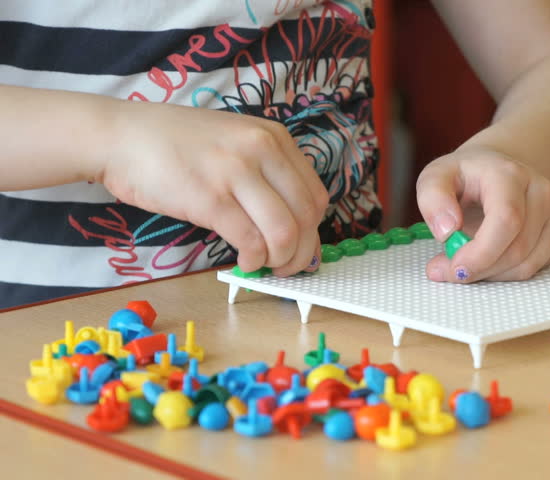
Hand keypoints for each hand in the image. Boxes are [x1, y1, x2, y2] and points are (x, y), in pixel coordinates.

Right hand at [98, 101, 327, 274]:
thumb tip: (293, 226)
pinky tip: (245, 262)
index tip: (301, 248)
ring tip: (264, 265)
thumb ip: (266, 174)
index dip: (313, 230)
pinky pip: (250, 240)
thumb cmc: (174, 144)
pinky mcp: (210, 198)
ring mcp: (236, 172)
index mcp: (274, 137)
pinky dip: (254, 260)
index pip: (315, 194)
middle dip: (301, 252)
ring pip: (285, 232)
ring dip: (280, 260)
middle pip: (306, 216)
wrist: (120, 135)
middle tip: (287, 267)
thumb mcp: (235, 141)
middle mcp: (261, 149)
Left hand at [416, 147, 549, 282]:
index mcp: (509, 175)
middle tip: (446, 270)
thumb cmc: (464, 175)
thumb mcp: (436, 176)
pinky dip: (505, 274)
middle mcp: (540, 192)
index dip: (482, 253)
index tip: (454, 267)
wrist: (495, 169)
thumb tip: (447, 231)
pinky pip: (534, 268)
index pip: (506, 220)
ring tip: (464, 262)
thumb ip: (432, 199)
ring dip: (491, 275)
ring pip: (527, 264)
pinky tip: (486, 260)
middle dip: (480, 269)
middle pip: (517, 248)